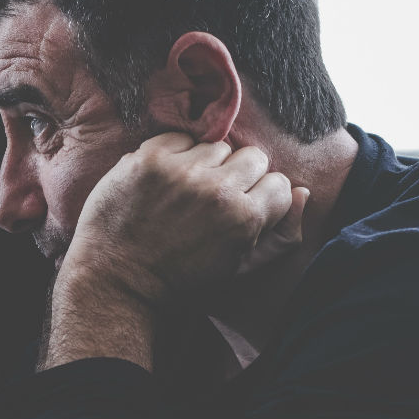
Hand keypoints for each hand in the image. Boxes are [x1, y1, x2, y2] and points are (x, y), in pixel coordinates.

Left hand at [60, 134, 299, 306]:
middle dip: (239, 177)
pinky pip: (181, 137)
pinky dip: (175, 155)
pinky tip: (163, 182)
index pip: (280, 183)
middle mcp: (216, 190)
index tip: (241, 209)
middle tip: (213, 199)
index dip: (262, 197)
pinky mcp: (149, 158)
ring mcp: (181, 171)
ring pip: (217, 146)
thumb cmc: (181, 280)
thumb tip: (302, 192)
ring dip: (206, 165)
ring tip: (185, 192)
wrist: (116, 280)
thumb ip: (280, 235)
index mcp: (244, 219)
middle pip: (254, 157)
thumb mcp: (238, 269)